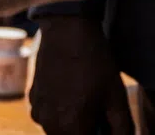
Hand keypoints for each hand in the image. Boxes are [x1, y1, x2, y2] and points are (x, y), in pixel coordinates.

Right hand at [30, 16, 132, 134]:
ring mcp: (38, 113)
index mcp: (71, 128)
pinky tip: (73, 88)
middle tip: (100, 109)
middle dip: (88, 130)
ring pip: (58, 130)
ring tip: (87, 95)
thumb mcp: (116, 94)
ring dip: (74, 122)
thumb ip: (122, 126)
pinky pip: (48, 115)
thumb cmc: (95, 61)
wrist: (67, 29)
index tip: (106, 122)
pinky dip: (61, 110)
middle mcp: (49, 126)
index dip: (100, 134)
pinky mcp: (33, 99)